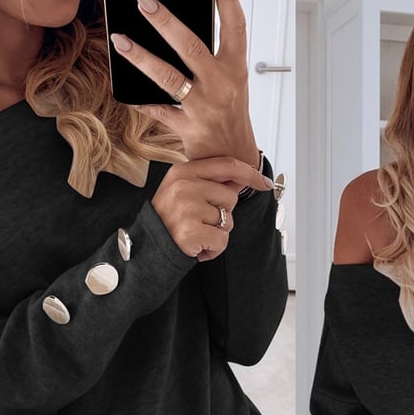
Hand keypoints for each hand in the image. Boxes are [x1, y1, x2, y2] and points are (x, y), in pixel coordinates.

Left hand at [110, 0, 259, 170]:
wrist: (233, 158)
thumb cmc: (229, 115)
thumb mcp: (231, 82)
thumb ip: (212, 57)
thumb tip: (178, 29)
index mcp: (235, 70)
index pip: (235, 26)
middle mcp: (221, 86)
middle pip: (192, 47)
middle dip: (166, 22)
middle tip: (143, 1)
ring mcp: (203, 107)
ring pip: (169, 78)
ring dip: (141, 57)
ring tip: (120, 40)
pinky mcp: (187, 127)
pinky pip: (158, 111)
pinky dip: (141, 102)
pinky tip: (127, 93)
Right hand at [152, 156, 272, 261]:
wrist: (149, 247)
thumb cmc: (169, 220)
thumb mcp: (183, 192)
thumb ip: (210, 183)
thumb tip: (241, 180)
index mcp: (182, 172)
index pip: (226, 165)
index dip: (250, 174)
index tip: (264, 183)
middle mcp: (184, 186)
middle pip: (230, 197)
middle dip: (222, 213)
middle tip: (200, 221)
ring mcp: (187, 208)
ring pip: (228, 220)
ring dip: (217, 232)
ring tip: (197, 233)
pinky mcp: (191, 231)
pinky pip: (222, 240)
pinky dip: (214, 249)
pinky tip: (198, 246)